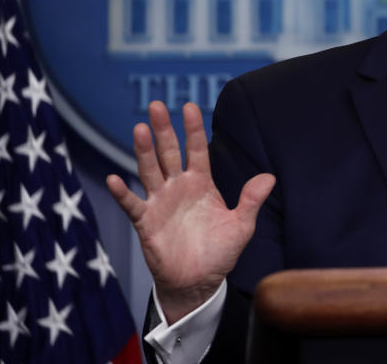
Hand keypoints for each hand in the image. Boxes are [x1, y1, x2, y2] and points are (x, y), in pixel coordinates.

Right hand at [107, 101, 274, 322]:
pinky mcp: (146, 222)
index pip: (197, 149)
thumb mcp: (241, 226)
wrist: (198, 282)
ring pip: (150, 170)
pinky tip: (115, 178)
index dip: (194, 129)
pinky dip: (123, 192)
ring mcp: (160, 202)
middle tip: (156, 105)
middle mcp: (178, 187)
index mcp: (201, 183)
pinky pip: (132, 204)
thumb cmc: (220, 252)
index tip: (190, 106)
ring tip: (139, 129)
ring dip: (143, 151)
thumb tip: (270, 177)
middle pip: (169, 152)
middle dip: (163, 129)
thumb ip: (251, 200)